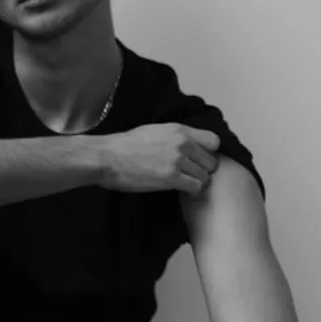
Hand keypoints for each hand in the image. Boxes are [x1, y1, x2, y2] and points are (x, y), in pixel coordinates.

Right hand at [98, 122, 219, 194]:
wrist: (106, 157)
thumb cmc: (124, 146)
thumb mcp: (154, 131)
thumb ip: (175, 136)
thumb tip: (189, 144)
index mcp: (178, 129)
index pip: (213, 141)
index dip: (208, 153)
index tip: (199, 160)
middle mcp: (182, 142)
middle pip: (211, 162)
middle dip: (203, 170)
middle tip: (190, 176)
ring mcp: (178, 160)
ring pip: (205, 176)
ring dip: (196, 182)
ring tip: (184, 184)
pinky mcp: (171, 178)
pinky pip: (195, 187)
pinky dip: (191, 192)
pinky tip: (181, 190)